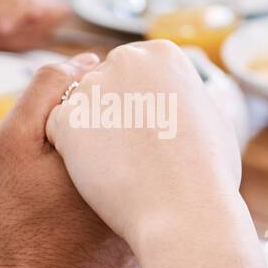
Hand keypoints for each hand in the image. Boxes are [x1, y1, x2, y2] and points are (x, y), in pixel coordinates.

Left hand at [45, 40, 243, 253]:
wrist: (184, 212)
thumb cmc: (207, 176)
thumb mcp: (210, 120)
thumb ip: (184, 100)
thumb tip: (177, 99)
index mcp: (162, 55)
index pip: (133, 69)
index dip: (138, 103)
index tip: (148, 131)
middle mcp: (125, 60)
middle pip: (103, 83)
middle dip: (110, 112)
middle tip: (129, 152)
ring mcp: (92, 88)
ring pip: (79, 106)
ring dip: (89, 132)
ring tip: (116, 167)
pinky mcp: (66, 119)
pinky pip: (57, 131)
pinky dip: (70, 152)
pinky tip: (96, 174)